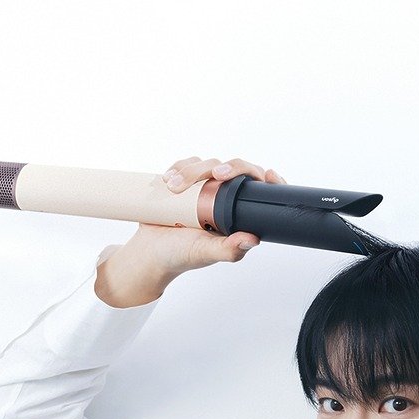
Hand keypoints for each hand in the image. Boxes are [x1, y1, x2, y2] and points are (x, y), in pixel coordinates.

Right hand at [131, 155, 286, 278]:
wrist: (149, 251)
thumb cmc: (181, 255)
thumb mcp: (206, 253)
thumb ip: (229, 249)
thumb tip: (254, 239)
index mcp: (236, 217)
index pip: (259, 193)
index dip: (268, 181)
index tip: (268, 175)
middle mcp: (223, 200)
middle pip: (234, 171)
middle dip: (225, 168)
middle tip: (214, 175)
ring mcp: (204, 189)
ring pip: (209, 165)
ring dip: (192, 171)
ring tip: (173, 187)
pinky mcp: (185, 181)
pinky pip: (187, 164)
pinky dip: (178, 167)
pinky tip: (168, 179)